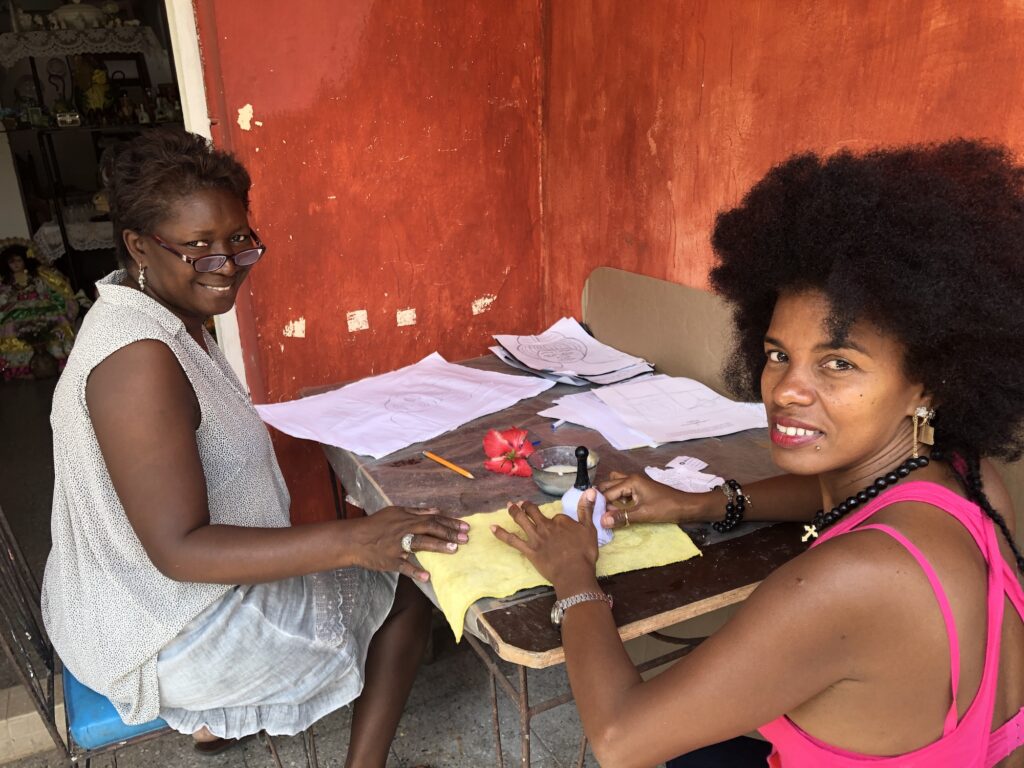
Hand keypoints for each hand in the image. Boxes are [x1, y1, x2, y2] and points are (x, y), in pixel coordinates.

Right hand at [349, 506, 468, 581]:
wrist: (354, 539)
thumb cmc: (376, 524)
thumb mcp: (395, 511)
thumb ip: (416, 511)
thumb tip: (435, 510)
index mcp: (406, 518)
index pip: (432, 519)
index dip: (449, 522)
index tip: (465, 527)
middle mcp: (404, 530)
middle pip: (429, 529)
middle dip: (448, 533)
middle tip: (465, 539)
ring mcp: (397, 546)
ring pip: (419, 544)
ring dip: (437, 547)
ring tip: (453, 550)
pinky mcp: (390, 561)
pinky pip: (403, 566)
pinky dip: (415, 571)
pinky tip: (427, 576)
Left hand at [491, 490, 598, 587]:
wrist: (573, 572)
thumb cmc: (584, 553)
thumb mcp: (589, 529)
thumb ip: (587, 509)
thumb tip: (590, 490)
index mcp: (560, 520)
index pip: (556, 515)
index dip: (557, 520)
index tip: (560, 525)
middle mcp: (545, 526)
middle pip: (533, 512)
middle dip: (527, 506)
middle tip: (521, 503)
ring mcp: (535, 538)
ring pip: (521, 520)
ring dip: (514, 511)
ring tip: (509, 505)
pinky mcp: (529, 550)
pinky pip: (512, 540)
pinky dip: (501, 533)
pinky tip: (492, 527)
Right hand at [597, 471, 706, 527]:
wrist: (686, 506)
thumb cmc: (666, 508)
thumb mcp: (643, 514)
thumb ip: (622, 517)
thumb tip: (602, 521)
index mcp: (630, 481)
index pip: (607, 493)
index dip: (601, 505)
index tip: (594, 517)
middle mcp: (630, 478)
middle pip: (608, 485)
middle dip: (602, 498)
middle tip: (597, 513)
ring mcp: (636, 482)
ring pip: (615, 485)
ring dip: (610, 496)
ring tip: (607, 511)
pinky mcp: (640, 489)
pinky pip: (623, 490)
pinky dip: (618, 498)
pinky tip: (618, 510)